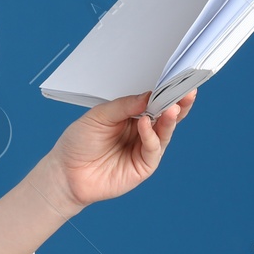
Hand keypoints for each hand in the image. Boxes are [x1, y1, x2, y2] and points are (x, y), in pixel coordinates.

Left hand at [43, 89, 195, 208]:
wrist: (66, 172)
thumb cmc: (79, 142)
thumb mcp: (99, 116)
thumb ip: (124, 106)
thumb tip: (148, 96)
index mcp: (132, 116)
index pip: (155, 103)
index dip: (167, 93)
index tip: (177, 80)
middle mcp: (142, 132)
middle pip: (166, 118)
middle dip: (178, 105)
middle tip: (187, 92)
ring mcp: (144, 150)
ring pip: (164, 133)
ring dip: (169, 120)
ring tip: (171, 108)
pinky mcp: (143, 167)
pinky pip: (152, 150)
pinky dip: (151, 136)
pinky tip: (144, 124)